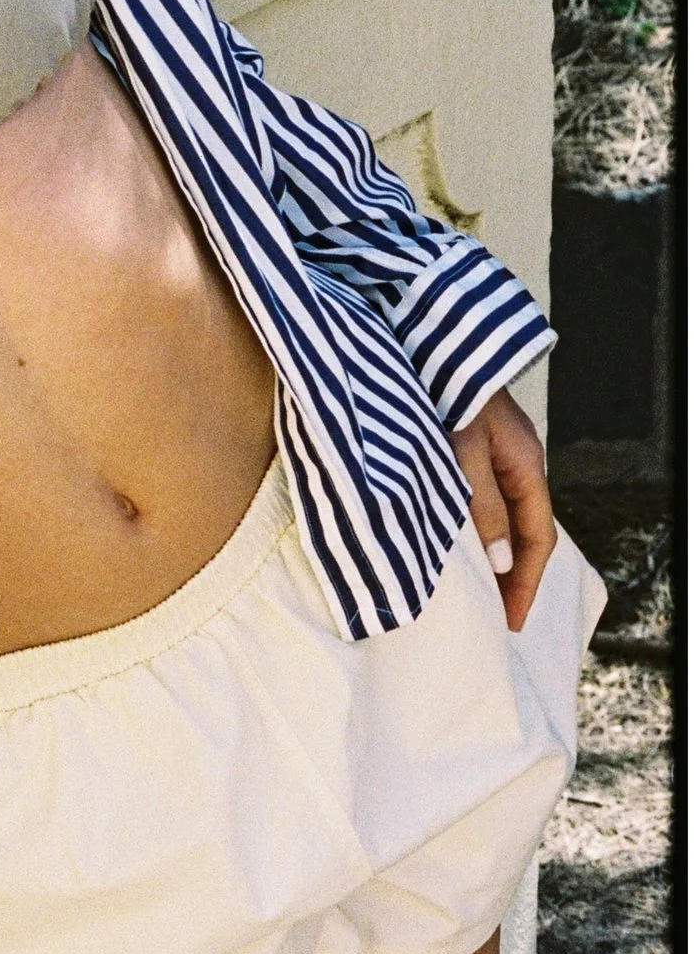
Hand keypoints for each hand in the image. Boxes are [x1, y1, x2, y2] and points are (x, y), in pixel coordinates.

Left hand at [450, 385, 556, 631]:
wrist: (416, 331)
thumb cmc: (441, 385)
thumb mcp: (464, 447)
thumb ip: (482, 502)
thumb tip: (500, 559)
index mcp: (524, 460)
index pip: (537, 537)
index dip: (525, 582)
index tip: (509, 622)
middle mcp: (512, 456)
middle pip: (522, 528)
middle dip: (510, 574)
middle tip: (492, 616)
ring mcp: (488, 447)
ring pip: (497, 512)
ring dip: (487, 552)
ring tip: (471, 589)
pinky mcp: (461, 438)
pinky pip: (474, 495)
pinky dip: (467, 524)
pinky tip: (448, 540)